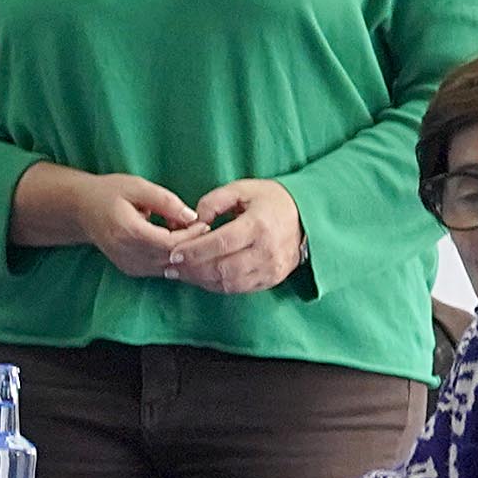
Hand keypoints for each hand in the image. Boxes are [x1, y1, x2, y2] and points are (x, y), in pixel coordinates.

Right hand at [22, 167, 205, 277]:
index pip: (169, 243)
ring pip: (167, 268)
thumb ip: (166, 201)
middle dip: (190, 245)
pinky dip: (172, 259)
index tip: (203, 222)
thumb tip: (192, 217)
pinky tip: (174, 242)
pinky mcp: (131, 270)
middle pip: (170, 259)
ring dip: (182, 254)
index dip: (191, 236)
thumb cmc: (109, 193)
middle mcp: (127, 254)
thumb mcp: (137, 187)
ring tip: (187, 233)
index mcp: (128, 232)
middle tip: (201, 229)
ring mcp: (128, 265)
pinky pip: (159, 270)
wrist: (81, 210)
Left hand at [163, 178, 305, 295]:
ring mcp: (271, 269)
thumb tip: (193, 220)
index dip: (194, 250)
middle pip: (222, 268)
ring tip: (182, 274)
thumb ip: (215, 200)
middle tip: (171, 267)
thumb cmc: (271, 200)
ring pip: (229, 283)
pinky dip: (217, 286)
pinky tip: (202, 278)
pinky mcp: (272, 279)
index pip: (221, 243)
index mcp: (259, 225)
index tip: (174, 253)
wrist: (307, 217)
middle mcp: (267, 251)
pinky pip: (239, 289)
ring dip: (201, 281)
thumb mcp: (243, 189)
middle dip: (192, 270)